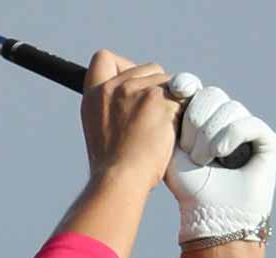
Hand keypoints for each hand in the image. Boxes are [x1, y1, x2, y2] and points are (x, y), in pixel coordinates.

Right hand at [80, 50, 178, 186]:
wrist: (120, 180)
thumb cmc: (114, 165)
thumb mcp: (101, 129)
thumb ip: (114, 106)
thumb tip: (139, 93)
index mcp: (94, 95)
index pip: (103, 58)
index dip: (123, 65)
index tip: (132, 84)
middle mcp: (113, 87)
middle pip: (148, 67)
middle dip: (157, 86)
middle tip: (154, 116)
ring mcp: (136, 90)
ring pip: (168, 80)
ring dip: (171, 100)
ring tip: (159, 129)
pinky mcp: (158, 99)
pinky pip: (181, 96)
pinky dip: (181, 113)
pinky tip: (170, 132)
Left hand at [162, 75, 275, 245]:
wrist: (210, 214)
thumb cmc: (188, 187)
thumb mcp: (169, 150)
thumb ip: (167, 120)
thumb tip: (168, 85)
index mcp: (204, 119)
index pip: (198, 90)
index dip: (189, 86)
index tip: (178, 88)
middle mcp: (227, 120)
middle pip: (211, 95)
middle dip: (196, 120)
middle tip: (190, 150)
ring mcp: (248, 128)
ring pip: (229, 108)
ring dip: (211, 135)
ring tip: (203, 160)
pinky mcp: (266, 140)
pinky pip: (248, 123)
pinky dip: (231, 136)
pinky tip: (221, 154)